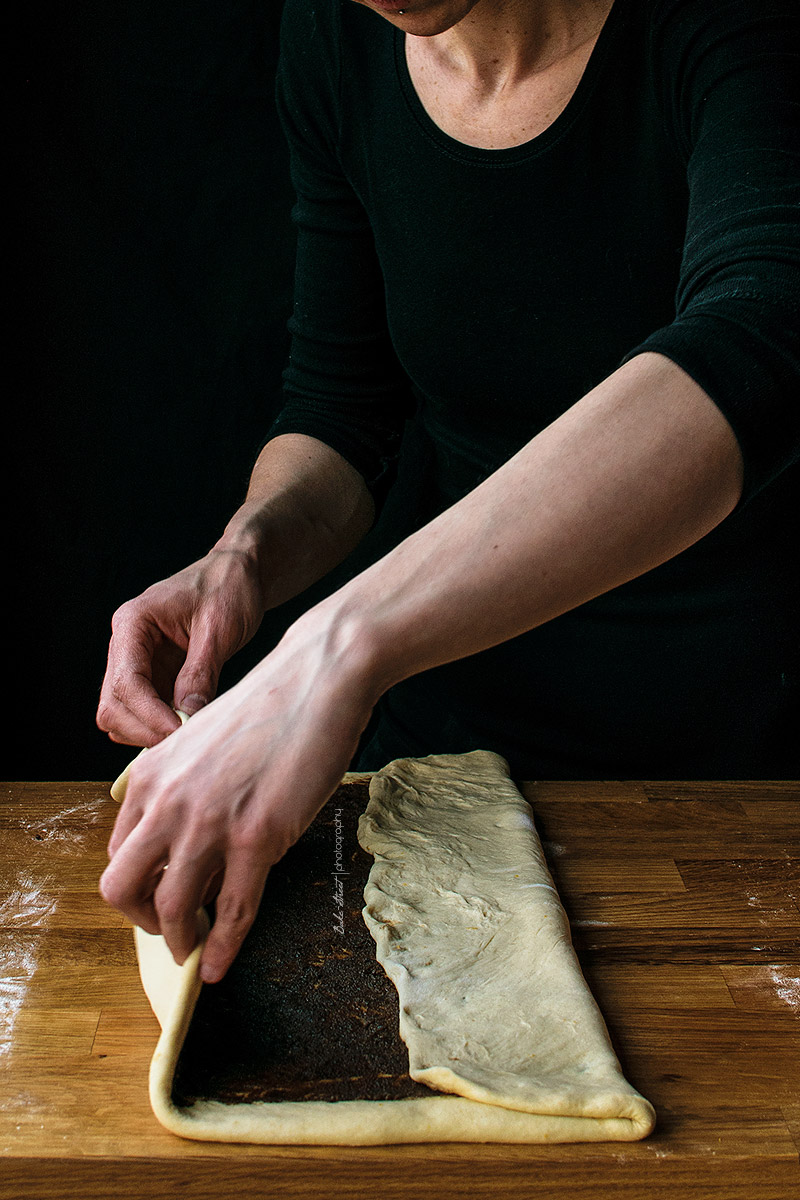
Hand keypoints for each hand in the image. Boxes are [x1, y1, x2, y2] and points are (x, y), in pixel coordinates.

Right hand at [97, 547, 266, 747]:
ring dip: (148, 730)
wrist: (239, 572)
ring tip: (188, 733)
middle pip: (113, 704)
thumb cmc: (228, 587)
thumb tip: (187, 715)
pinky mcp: (154, 674)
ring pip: (121, 712)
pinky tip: (188, 725)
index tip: (178, 734)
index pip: (126, 682)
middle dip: (143, 728)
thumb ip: (201, 671)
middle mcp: (126, 643)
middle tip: (182, 744)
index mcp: (133, 623)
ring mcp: (137, 661)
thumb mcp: (220, 628)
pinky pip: (143, 710)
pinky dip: (159, 724)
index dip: (149, 715)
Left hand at [99, 611, 376, 981]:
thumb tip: (188, 847)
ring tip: (197, 950)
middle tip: (171, 930)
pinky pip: (232, 911)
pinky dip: (223, 948)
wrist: (318, 678)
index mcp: (149, 777)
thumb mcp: (203, 744)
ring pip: (173, 909)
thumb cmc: (271, 708)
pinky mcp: (257, 836)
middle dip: (143, 921)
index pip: (117, 853)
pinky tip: (221, 965)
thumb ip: (183, 790)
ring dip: (182, 941)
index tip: (159, 899)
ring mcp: (211, 821)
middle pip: (122, 889)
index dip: (136, 888)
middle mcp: (168, 801)